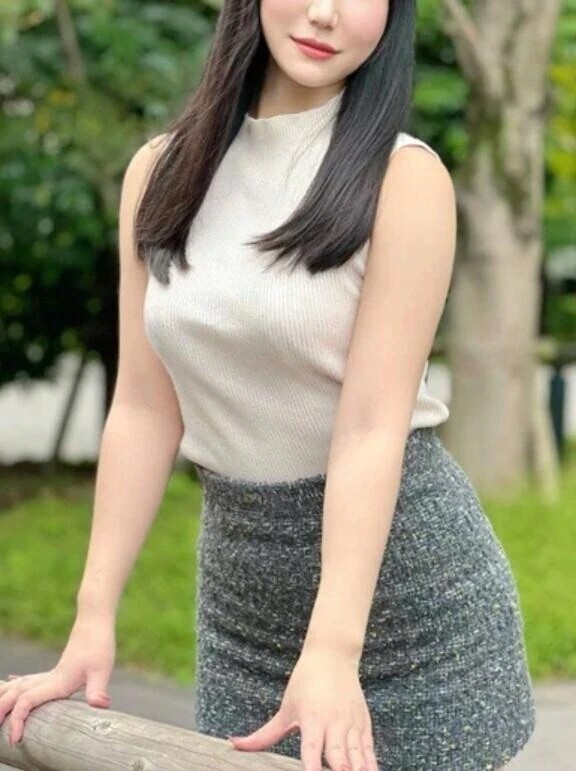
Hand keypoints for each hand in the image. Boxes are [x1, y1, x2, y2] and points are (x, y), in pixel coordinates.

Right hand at [0, 615, 115, 746]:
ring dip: (5, 696)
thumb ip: (97, 689)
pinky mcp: (56, 671)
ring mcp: (51, 674)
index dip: (17, 720)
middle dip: (1, 710)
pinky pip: (29, 680)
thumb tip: (101, 705)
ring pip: (18, 686)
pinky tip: (11, 683)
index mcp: (56, 683)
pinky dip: (15, 684)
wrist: (95, 622)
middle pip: (15, 694)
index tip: (15, 739)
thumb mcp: (102, 669)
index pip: (26, 702)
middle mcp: (49, 679)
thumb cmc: (99, 645)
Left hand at [228, 648, 377, 770]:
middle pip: (338, 758)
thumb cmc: (305, 682)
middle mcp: (334, 723)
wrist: (332, 656)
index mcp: (312, 719)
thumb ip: (264, 734)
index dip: (312, 768)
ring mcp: (351, 724)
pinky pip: (369, 752)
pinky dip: (371, 766)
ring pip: (358, 756)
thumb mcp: (285, 708)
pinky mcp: (364, 724)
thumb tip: (234, 745)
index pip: (311, 750)